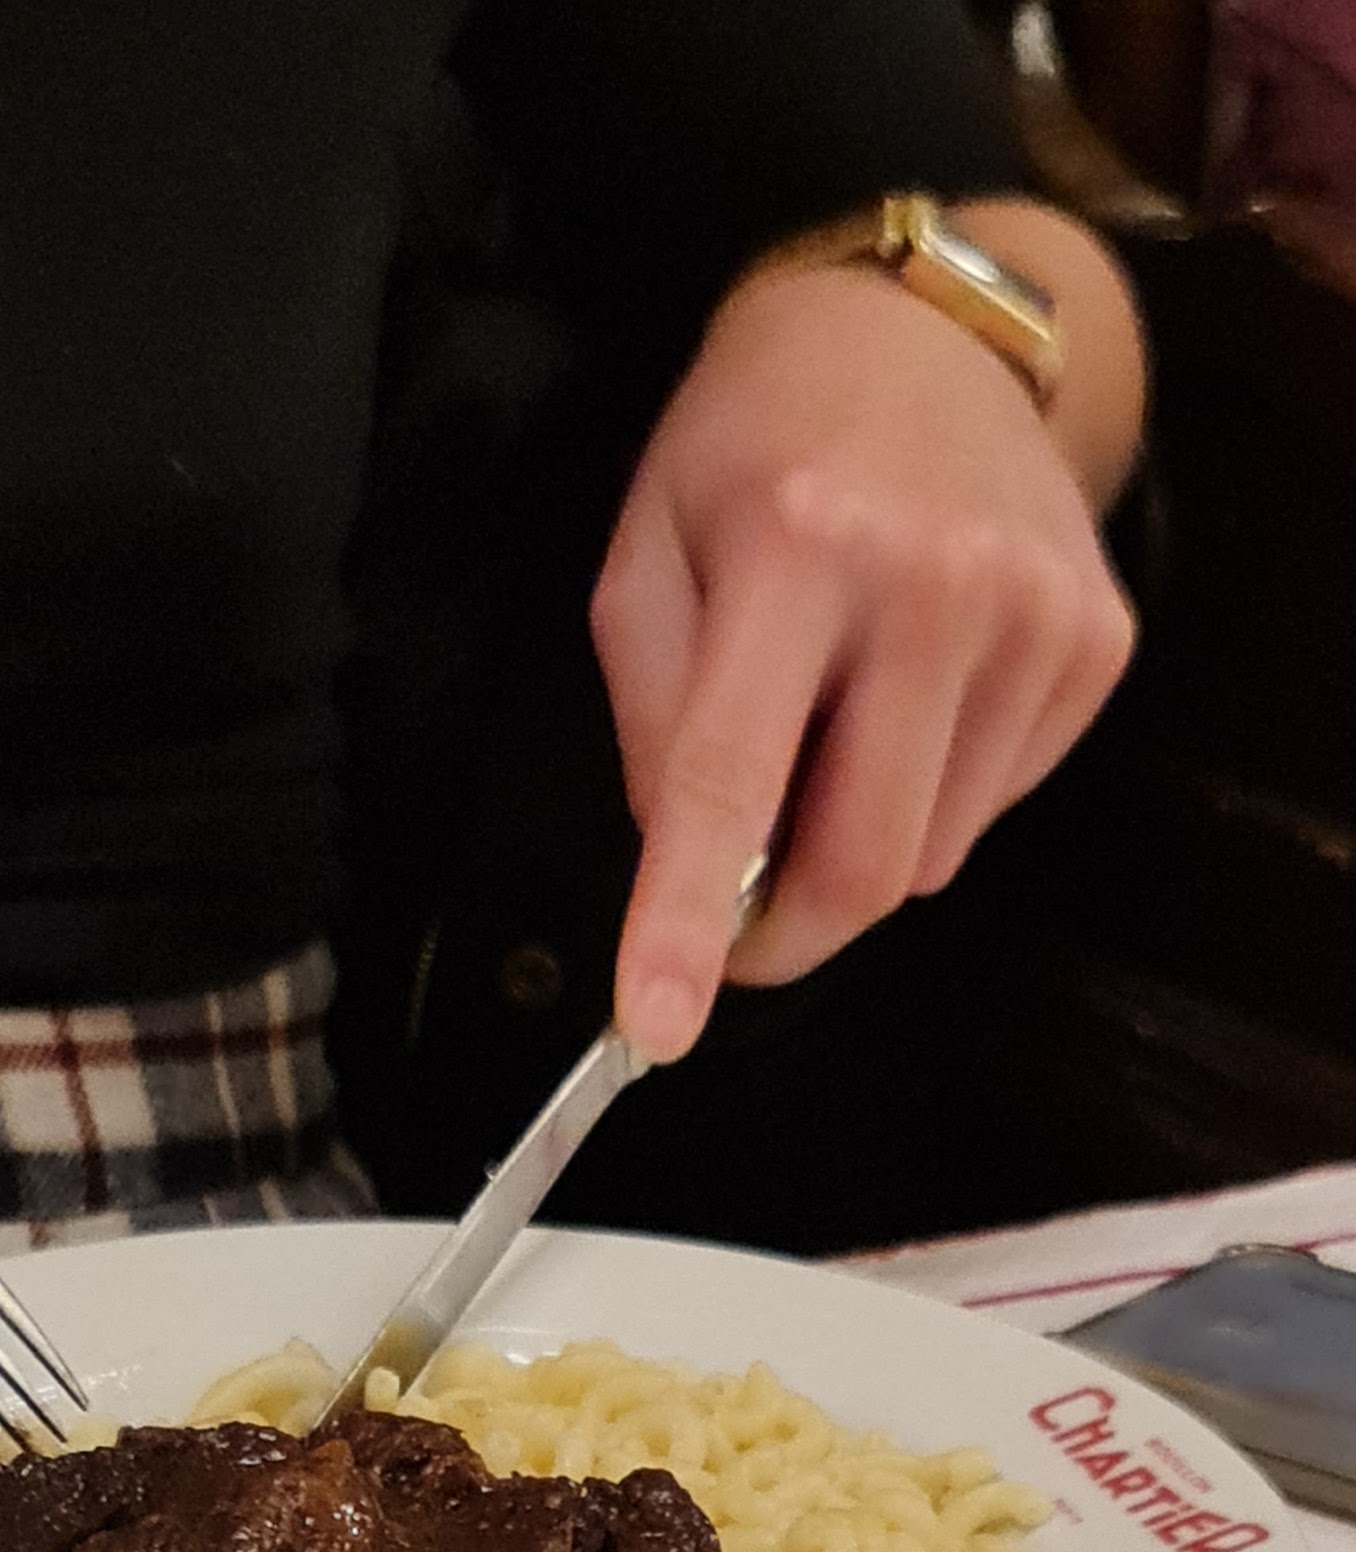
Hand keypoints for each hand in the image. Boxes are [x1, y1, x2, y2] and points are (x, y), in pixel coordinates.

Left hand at [593, 239, 1139, 1058]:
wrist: (924, 330)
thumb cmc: (758, 445)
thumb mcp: (649, 552)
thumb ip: (654, 722)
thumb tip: (696, 874)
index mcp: (795, 544)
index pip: (732, 778)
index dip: (690, 921)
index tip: (659, 1026)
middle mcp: (932, 580)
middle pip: (864, 864)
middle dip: (789, 928)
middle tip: (739, 914)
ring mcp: (1035, 613)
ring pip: (934, 856)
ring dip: (867, 838)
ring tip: (840, 722)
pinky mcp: (1098, 640)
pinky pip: (997, 806)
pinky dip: (939, 790)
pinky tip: (918, 690)